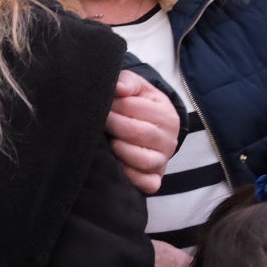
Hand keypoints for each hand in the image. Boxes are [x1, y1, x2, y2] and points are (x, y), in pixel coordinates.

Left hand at [107, 71, 179, 194]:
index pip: (131, 108)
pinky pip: (147, 183)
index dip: (111, 106)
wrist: (149, 127)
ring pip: (141, 159)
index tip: (101, 105)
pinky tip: (116, 166)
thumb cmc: (137, 104)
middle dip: (111, 125)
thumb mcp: (135, 87)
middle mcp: (169, 140)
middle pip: (134, 132)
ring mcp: (162, 161)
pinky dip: (131, 177)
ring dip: (118, 150)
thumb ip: (127, 82)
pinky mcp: (155, 179)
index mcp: (166, 115)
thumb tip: (118, 88)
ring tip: (108, 142)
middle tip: (98, 122)